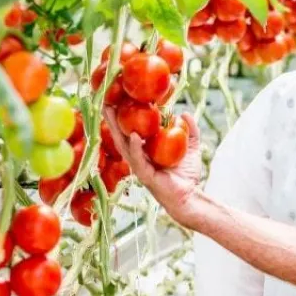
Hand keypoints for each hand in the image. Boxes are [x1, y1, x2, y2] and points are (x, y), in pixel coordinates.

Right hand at [102, 106, 204, 223]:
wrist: (190, 196)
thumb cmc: (187, 174)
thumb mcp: (192, 147)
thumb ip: (190, 130)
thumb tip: (184, 113)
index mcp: (146, 150)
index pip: (131, 130)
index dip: (124, 116)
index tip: (118, 99)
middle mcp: (138, 157)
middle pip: (121, 135)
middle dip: (112, 119)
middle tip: (104, 101)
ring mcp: (139, 166)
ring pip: (123, 145)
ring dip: (116, 129)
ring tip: (110, 113)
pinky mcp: (145, 176)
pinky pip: (137, 160)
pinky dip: (135, 147)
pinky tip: (133, 136)